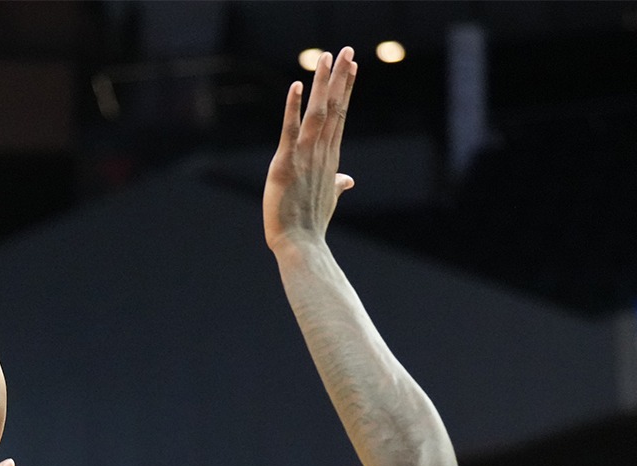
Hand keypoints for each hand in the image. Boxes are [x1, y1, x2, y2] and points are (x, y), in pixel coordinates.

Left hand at [264, 48, 357, 253]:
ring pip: (317, 113)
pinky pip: (290, 130)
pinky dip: (293, 107)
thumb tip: (348, 180)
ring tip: (326, 57)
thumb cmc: (311, 223)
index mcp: (330, 157)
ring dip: (322, 84)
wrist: (301, 245)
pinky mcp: (285, 164)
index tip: (351, 67)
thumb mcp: (328, 198)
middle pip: (334, 107)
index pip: (340, 116)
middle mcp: (321, 152)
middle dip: (340, 77)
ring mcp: (305, 157)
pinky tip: (296, 86)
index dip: (345, 89)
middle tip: (345, 50)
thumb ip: (338, 183)